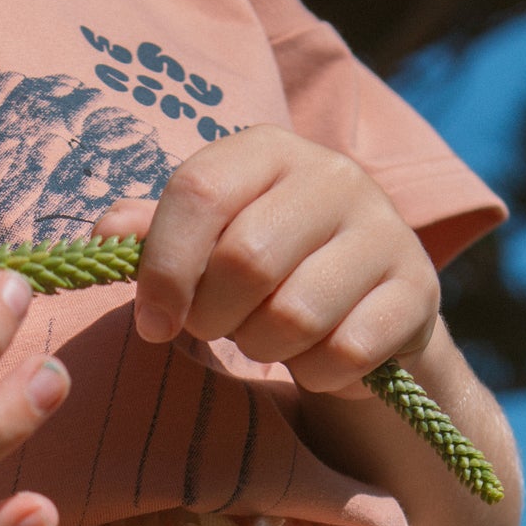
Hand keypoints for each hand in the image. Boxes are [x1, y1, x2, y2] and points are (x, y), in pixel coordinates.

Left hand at [94, 126, 440, 397]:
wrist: (365, 306)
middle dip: (215, 318)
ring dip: (265, 348)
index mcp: (267, 151)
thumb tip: (107, 232)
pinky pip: (343, 353)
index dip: (163, 268)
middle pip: (244, 262)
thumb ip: (152, 233)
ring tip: (270, 336)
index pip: (199, 192)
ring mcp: (384, 230)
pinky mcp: (418, 290)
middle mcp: (333, 175)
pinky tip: (318, 357)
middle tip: (221, 327)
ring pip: (294, 315)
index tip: (152, 324)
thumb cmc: (264, 269)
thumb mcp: (203, 243)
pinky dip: (316, 374)